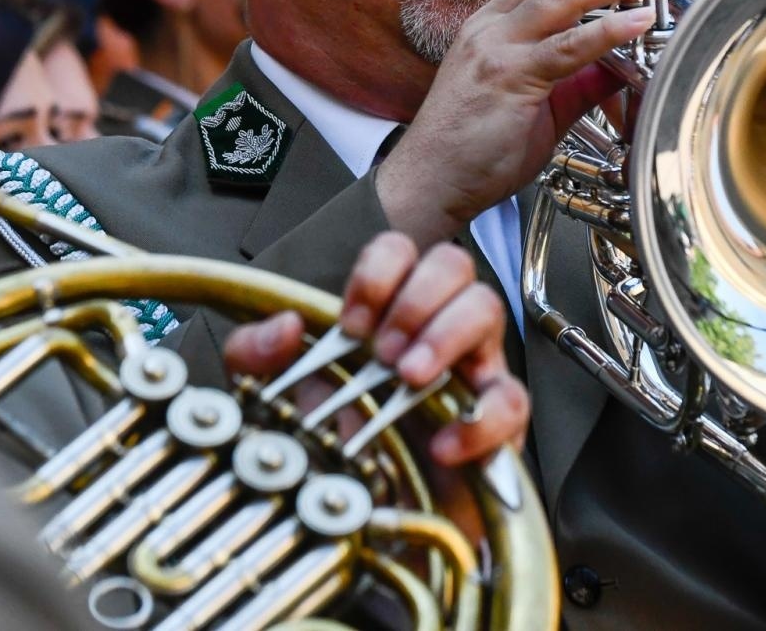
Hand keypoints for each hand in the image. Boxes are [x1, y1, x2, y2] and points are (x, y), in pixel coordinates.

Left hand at [225, 231, 527, 466]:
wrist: (360, 514)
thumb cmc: (330, 443)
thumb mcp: (273, 395)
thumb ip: (255, 353)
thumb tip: (285, 325)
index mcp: (387, 310)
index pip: (398, 251)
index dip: (377, 276)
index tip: (351, 324)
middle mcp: (434, 326)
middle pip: (452, 264)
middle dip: (415, 299)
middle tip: (382, 349)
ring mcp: (471, 367)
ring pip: (487, 307)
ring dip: (446, 335)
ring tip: (408, 376)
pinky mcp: (496, 422)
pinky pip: (511, 400)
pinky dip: (479, 419)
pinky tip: (441, 443)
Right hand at [378, 0, 674, 245]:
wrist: (428, 184)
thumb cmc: (473, 150)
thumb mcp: (537, 106)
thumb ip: (578, 82)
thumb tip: (623, 65)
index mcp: (491, 25)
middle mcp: (490, 27)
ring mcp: (496, 48)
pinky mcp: (507, 77)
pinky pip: (568, 45)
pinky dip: (610, 29)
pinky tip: (639, 21)